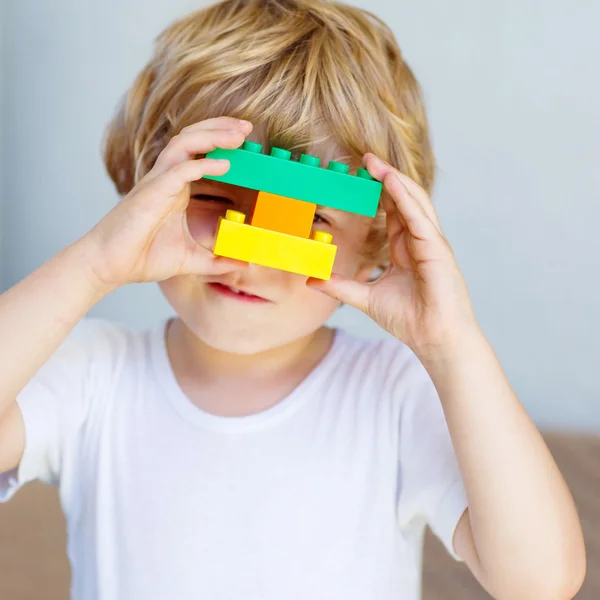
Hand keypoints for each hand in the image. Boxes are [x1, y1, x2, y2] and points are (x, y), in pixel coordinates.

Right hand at [85, 117, 252, 289]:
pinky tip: (224, 164)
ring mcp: (158, 183)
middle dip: (220, 127)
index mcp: (176, 188)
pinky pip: (178, 170)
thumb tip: (244, 265)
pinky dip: (202, 164)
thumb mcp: (191, 259)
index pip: (199, 152)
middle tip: (247, 127)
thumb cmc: (143, 257)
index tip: (245, 138)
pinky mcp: (152, 194)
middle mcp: (167, 179)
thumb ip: (217, 260)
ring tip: (238, 135)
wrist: (111, 267)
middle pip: (193, 138)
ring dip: (213, 135)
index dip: (220, 140)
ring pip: (184, 144)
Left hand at [308, 153, 477, 357]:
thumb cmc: (409, 320)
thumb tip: (312, 280)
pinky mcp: (437, 249)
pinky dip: (405, 198)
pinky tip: (391, 182)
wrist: (433, 338)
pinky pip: (419, 217)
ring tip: (375, 163)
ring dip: (395, 180)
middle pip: (403, 200)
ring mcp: (431, 243)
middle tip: (365, 159)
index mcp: (406, 249)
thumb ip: (340, 286)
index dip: (378, 192)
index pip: (392, 212)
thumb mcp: (365, 298)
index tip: (360, 176)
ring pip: (414, 201)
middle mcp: (420, 241)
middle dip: (386, 178)